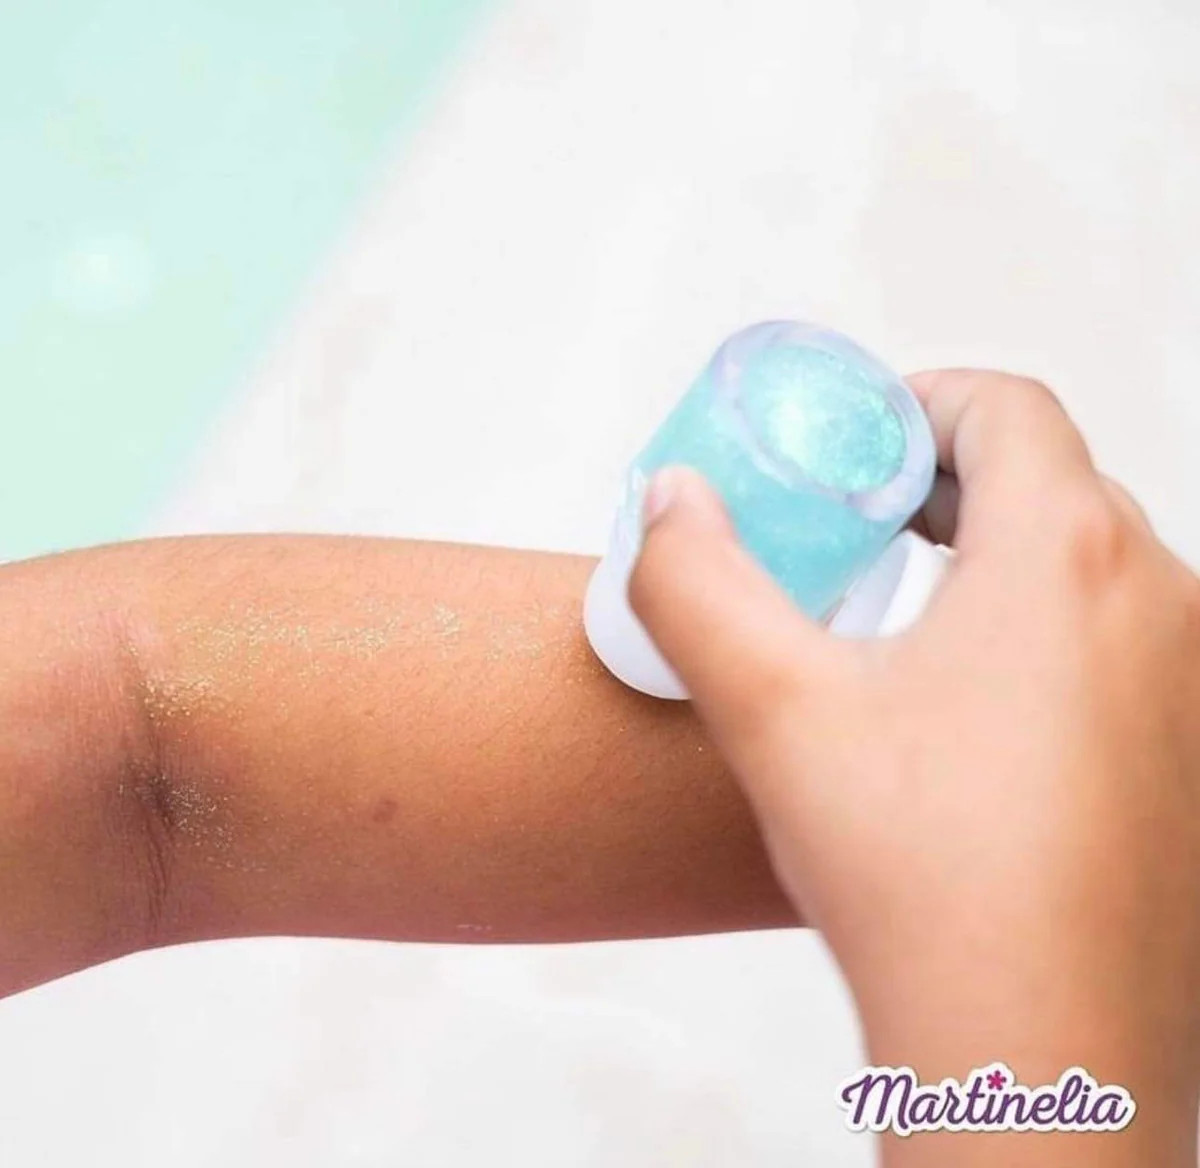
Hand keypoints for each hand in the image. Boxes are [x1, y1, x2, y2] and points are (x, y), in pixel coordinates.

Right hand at [629, 371, 1199, 1164]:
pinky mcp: (1192, 755)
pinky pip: (1123, 643)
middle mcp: (1162, 605)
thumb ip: (696, 580)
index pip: (1009, 407)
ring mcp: (1194, 685)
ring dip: (1002, 555)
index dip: (921, 402)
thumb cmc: (922, 880)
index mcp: (1068, 560)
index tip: (855, 447)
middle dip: (951, 479)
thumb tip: (669, 499)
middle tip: (863, 523)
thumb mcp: (772, 709)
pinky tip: (970, 706)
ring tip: (907, 609)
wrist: (1037, 1053)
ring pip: (1094, 565)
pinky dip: (1048, 629)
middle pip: (1054, 480)